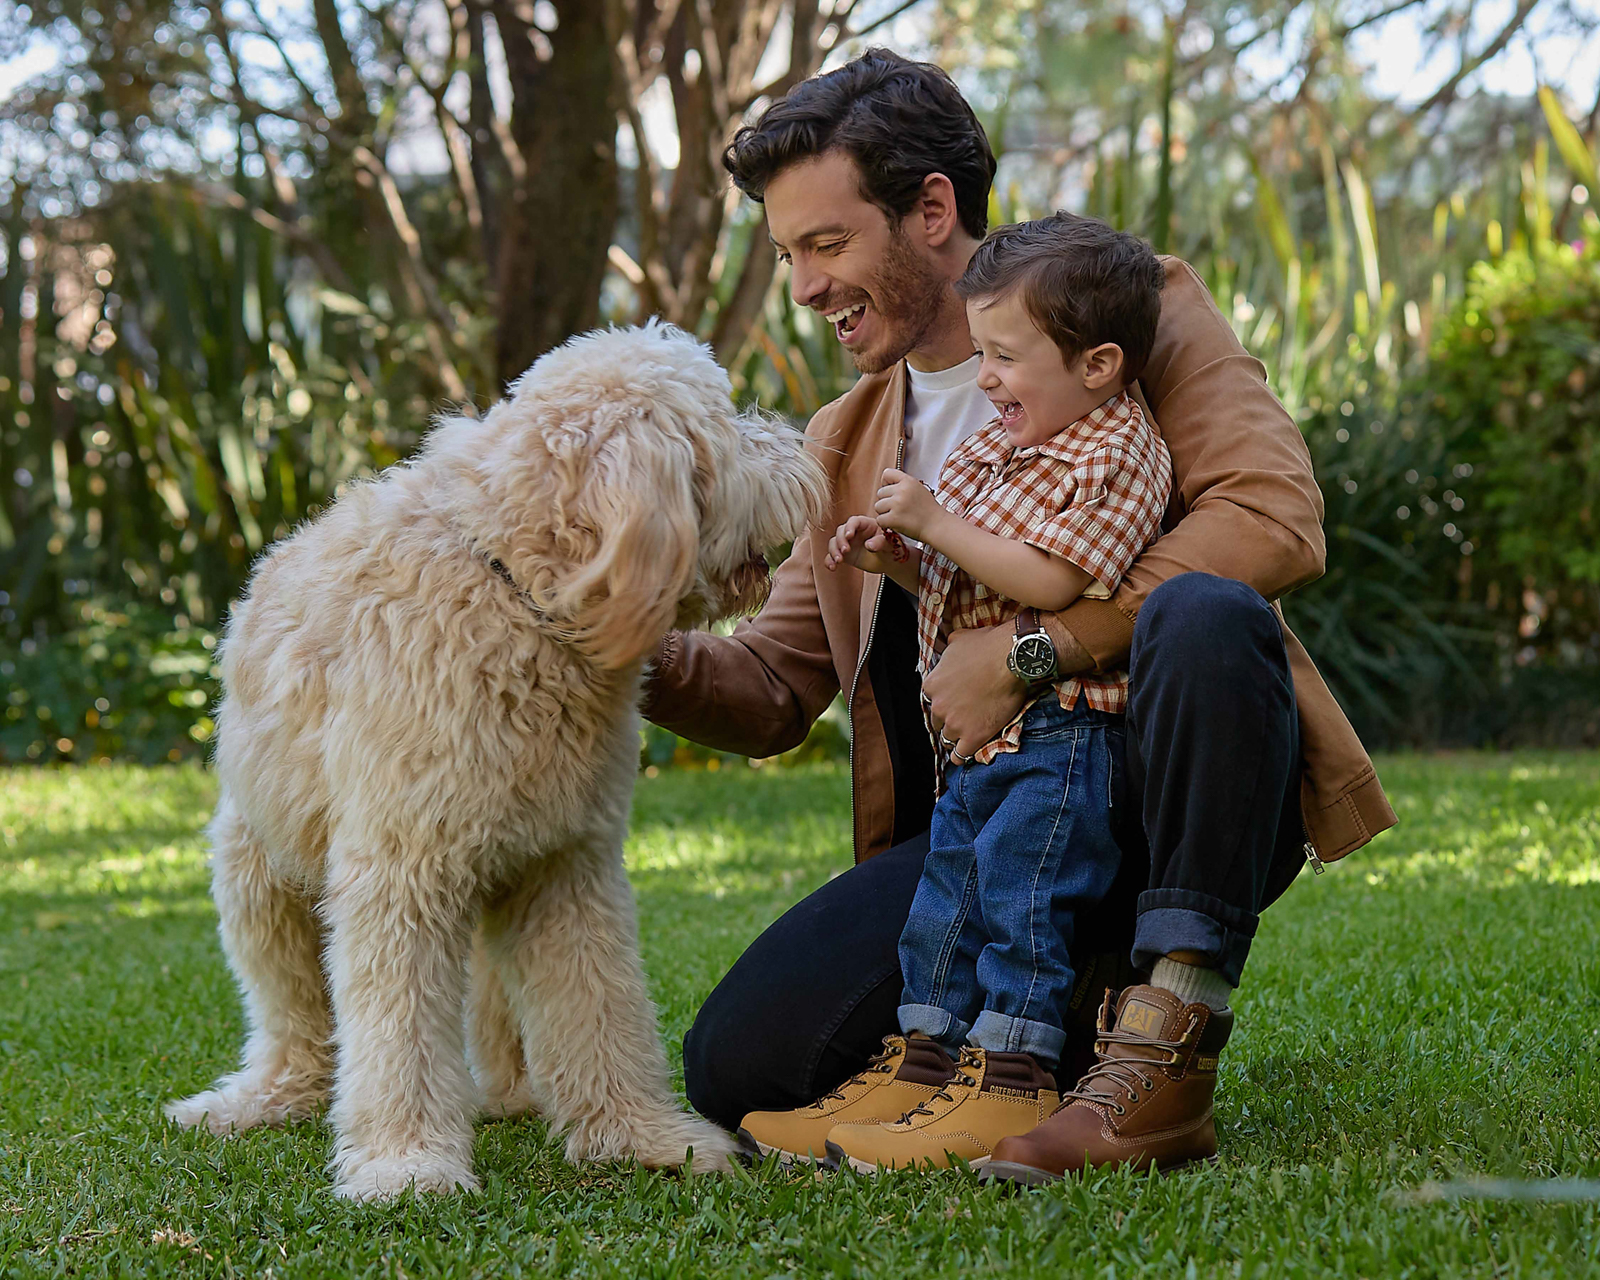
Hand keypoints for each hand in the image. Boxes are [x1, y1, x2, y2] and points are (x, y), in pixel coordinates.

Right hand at [824, 515, 904, 574]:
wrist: (889, 561)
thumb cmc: (891, 547)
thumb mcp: (890, 544)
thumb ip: (880, 542)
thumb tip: (869, 545)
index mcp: (866, 524)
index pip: (854, 521)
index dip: (850, 527)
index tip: (849, 536)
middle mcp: (854, 531)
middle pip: (841, 531)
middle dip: (841, 541)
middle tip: (845, 551)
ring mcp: (847, 542)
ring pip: (834, 542)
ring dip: (834, 551)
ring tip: (839, 561)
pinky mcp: (844, 554)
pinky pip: (832, 556)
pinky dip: (829, 561)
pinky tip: (832, 567)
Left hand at [873, 468, 944, 543]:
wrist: (937, 525)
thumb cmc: (928, 510)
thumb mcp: (919, 489)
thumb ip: (903, 485)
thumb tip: (886, 485)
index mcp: (908, 481)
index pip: (887, 473)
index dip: (886, 483)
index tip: (892, 492)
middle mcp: (902, 490)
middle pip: (880, 493)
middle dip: (886, 502)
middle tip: (899, 509)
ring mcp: (897, 504)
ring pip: (877, 506)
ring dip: (885, 513)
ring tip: (899, 516)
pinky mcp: (893, 518)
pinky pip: (879, 520)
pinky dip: (886, 524)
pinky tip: (897, 523)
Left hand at [923, 624, 1027, 761]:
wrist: (1011, 659)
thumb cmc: (987, 646)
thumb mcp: (959, 639)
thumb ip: (948, 650)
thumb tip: (948, 646)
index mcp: (931, 685)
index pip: (932, 700)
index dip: (945, 700)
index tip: (955, 700)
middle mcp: (939, 706)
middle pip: (938, 721)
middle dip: (949, 718)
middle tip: (963, 716)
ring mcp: (955, 724)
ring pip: (948, 738)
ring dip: (956, 736)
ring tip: (967, 734)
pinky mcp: (973, 737)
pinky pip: (959, 755)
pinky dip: (960, 756)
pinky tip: (965, 752)